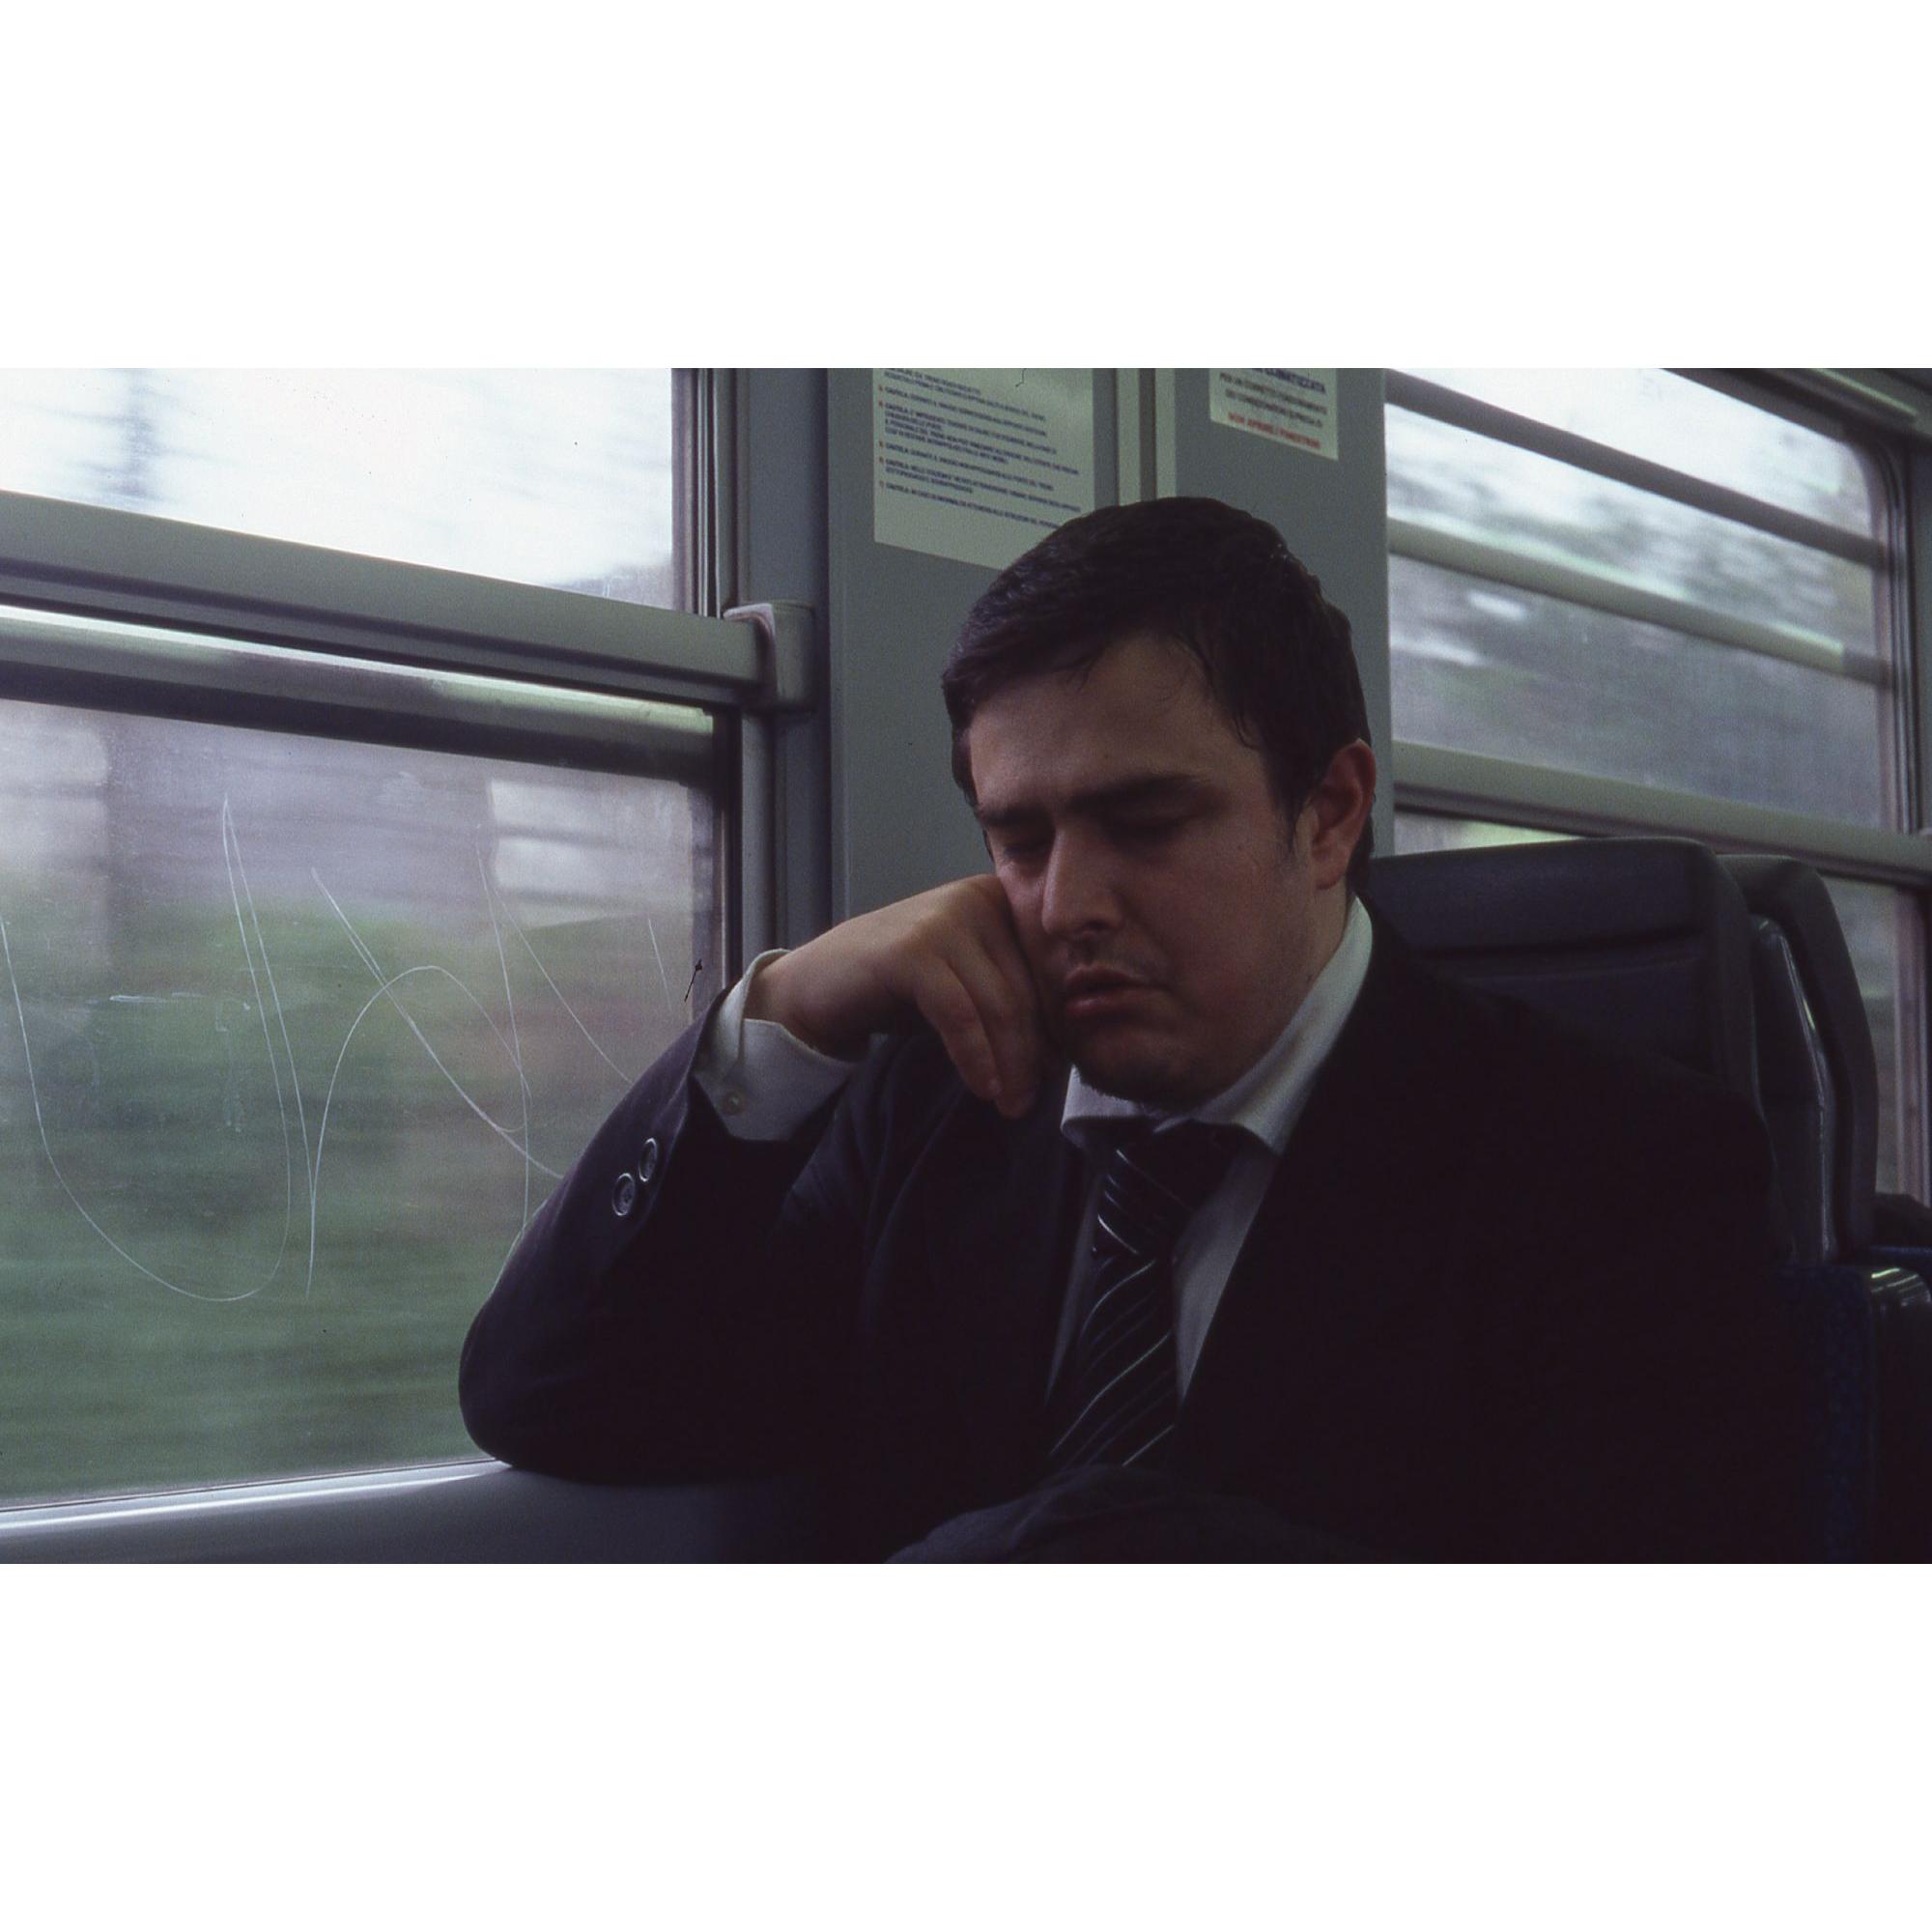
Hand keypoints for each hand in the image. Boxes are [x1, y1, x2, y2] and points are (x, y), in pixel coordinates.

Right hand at [746, 877, 1048, 1117]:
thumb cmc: (899, 990)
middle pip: (1025, 990)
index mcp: (1000, 898)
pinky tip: (982, 1087)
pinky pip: (960, 1015)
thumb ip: (1009, 996)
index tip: (1052, 1075)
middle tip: (1028, 1102)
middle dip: (1031, 1054)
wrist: (819, 985)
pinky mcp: (913, 950)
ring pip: (999, 1005)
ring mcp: (944, 918)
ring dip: (1009, 1064)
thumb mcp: (966, 984)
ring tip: (1009, 1104)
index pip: (1045, 971)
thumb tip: (1061, 1050)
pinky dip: (975, 1056)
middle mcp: (978, 897)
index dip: (1054, 1028)